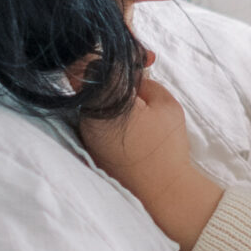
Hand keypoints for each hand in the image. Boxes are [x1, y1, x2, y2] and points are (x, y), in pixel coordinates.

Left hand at [79, 73, 222, 250]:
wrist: (163, 193)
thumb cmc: (166, 148)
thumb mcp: (165, 104)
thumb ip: (143, 81)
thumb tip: (131, 74)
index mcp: (103, 101)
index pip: (97, 62)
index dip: (120, 57)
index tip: (141, 59)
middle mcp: (86, 116)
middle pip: (90, 81)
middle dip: (114, 76)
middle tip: (142, 82)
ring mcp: (84, 134)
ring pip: (92, 101)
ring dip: (111, 96)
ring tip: (140, 104)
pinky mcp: (89, 149)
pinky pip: (94, 121)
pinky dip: (109, 115)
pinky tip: (132, 123)